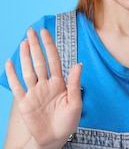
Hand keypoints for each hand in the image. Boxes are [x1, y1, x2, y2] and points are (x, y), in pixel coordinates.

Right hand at [5, 28, 82, 148]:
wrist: (55, 138)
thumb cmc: (68, 122)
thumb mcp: (75, 103)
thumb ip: (75, 83)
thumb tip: (78, 64)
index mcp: (60, 83)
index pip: (54, 60)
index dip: (50, 46)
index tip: (46, 33)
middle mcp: (46, 85)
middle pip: (40, 61)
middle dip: (36, 46)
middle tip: (31, 31)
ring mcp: (34, 92)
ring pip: (28, 70)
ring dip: (25, 56)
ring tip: (24, 42)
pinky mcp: (25, 102)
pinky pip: (17, 86)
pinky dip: (12, 75)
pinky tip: (10, 62)